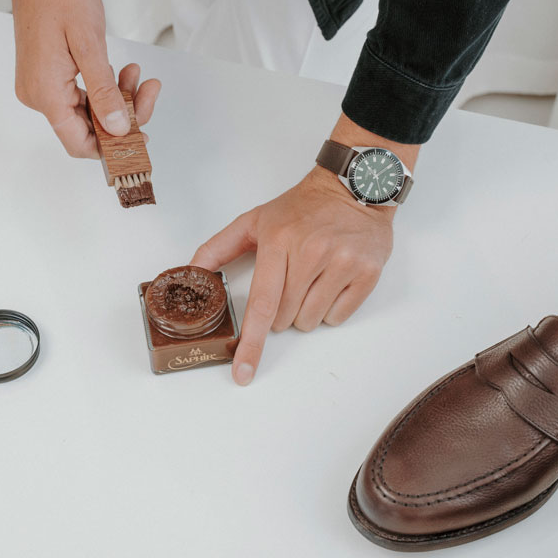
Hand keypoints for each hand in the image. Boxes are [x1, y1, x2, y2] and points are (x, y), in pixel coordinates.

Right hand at [10, 0, 160, 157]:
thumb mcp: (89, 44)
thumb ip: (104, 91)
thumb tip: (118, 128)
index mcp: (46, 94)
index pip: (79, 143)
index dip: (111, 148)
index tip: (139, 139)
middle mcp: (40, 95)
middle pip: (88, 127)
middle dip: (123, 114)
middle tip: (148, 91)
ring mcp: (42, 86)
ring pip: (88, 111)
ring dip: (117, 98)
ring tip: (136, 74)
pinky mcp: (48, 76)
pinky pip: (81, 95)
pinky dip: (104, 88)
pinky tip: (120, 73)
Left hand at [191, 167, 394, 385]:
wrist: (355, 187)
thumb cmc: (302, 208)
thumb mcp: (256, 219)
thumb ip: (219, 247)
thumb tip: (191, 272)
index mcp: (279, 240)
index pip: (262, 302)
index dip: (251, 342)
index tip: (243, 371)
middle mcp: (311, 251)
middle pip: (284, 318)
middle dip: (280, 312)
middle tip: (289, 280)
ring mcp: (342, 262)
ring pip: (310, 321)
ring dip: (305, 313)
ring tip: (312, 279)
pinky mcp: (366, 272)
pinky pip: (338, 317)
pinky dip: (330, 309)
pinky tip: (332, 281)